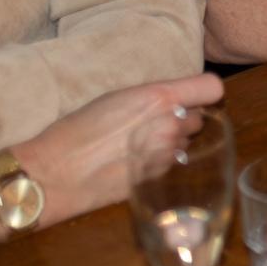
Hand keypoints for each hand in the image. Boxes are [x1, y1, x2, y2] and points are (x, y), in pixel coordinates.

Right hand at [1, 71, 223, 236]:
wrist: (54, 174)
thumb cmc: (77, 130)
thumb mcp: (117, 98)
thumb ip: (153, 97)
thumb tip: (172, 100)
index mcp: (160, 98)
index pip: (211, 88)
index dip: (204, 91)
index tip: (192, 95)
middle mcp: (170, 125)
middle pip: (199, 117)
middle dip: (183, 117)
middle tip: (154, 121)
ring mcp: (166, 154)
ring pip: (186, 141)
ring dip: (173, 140)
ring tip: (141, 142)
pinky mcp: (158, 177)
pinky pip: (172, 162)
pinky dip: (162, 160)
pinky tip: (136, 160)